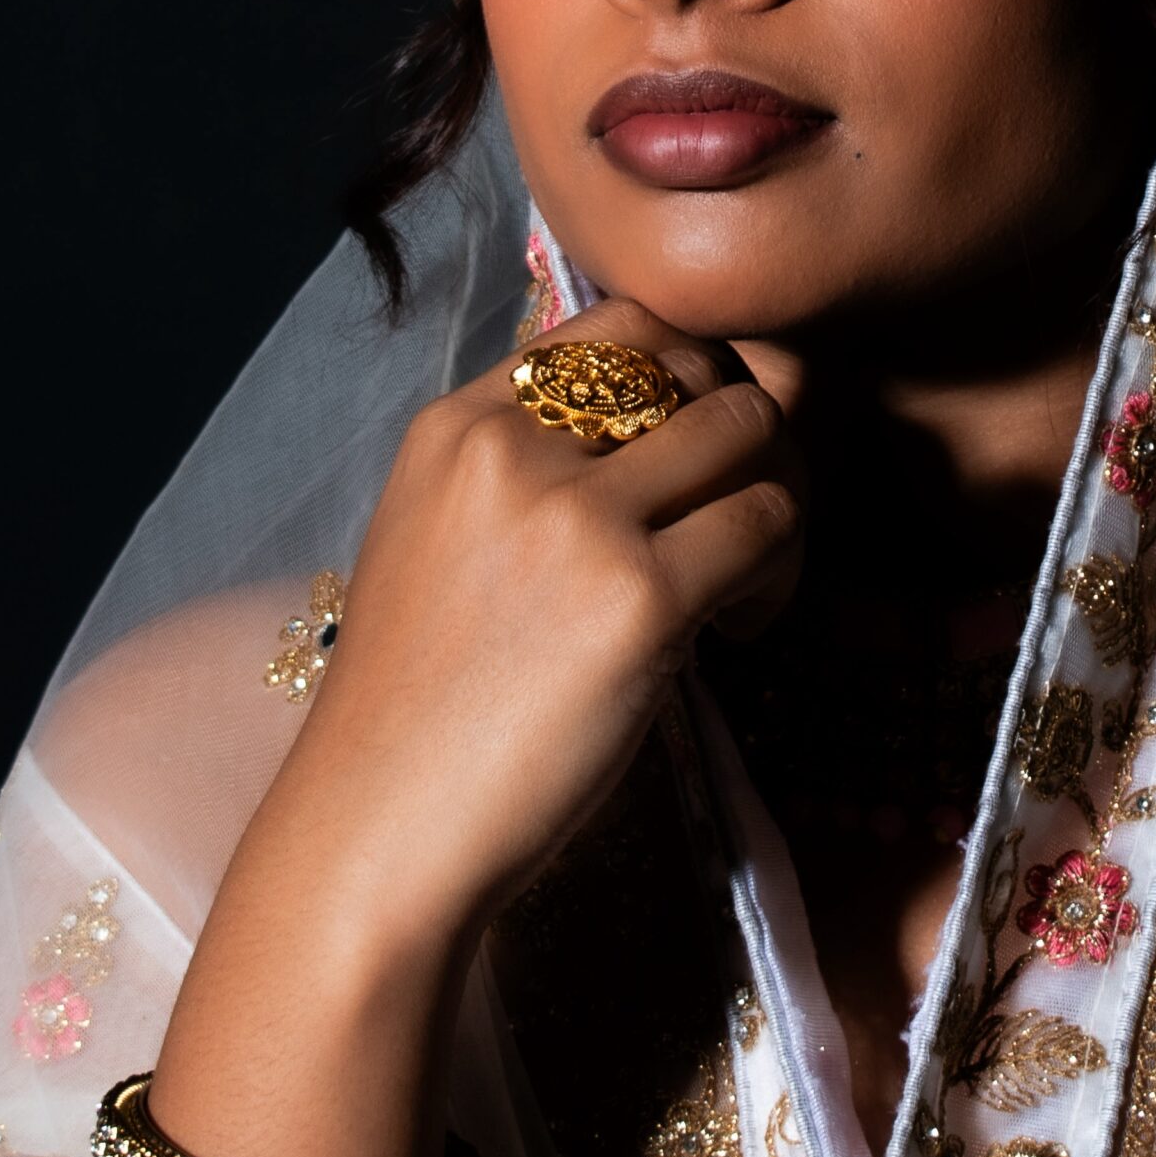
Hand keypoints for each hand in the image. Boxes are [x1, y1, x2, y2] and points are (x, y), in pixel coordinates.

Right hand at [272, 294, 804, 951]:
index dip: (690, 371)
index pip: (623, 322)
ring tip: (744, 575)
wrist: (377, 833)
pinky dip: (779, 571)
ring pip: (751, 429)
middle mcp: (515, 448)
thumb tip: (662, 427)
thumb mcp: (442, 542)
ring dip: (775, 493)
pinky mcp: (639, 595)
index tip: (697, 452)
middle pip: (698, 363)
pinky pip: (769, 524)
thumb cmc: (420, 711)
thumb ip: (528, 471)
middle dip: (743, 430)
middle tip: (740, 512)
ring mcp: (577, 518)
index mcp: (460, 425)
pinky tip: (737, 628)